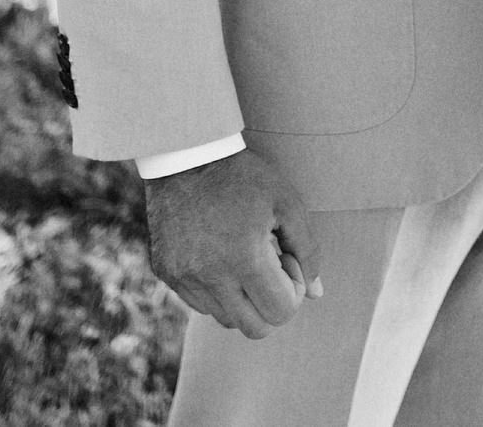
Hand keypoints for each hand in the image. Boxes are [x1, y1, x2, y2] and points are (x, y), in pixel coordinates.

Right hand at [144, 147, 320, 339]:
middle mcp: (210, 276)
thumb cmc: (244, 176)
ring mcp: (184, 278)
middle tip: (271, 268)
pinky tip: (221, 255)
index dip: (294, 293)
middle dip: (272, 306)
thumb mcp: (287, 204)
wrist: (186, 154)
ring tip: (245, 257)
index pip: (280, 313)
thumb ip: (307, 251)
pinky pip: (200, 303)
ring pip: (226, 319)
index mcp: (243, 259)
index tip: (288, 262)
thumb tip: (316, 294)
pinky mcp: (167, 273)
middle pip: (254, 329)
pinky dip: (217, 291)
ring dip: (244, 299)